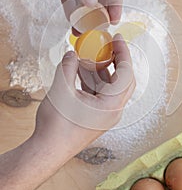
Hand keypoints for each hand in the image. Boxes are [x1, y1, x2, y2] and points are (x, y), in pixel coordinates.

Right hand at [33, 34, 134, 156]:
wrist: (47, 150)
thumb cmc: (57, 126)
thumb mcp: (61, 90)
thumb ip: (68, 67)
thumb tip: (72, 53)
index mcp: (112, 105)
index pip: (126, 74)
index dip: (123, 53)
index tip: (117, 38)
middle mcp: (113, 110)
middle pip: (122, 80)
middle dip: (114, 60)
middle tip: (106, 45)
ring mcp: (104, 114)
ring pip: (108, 86)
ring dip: (100, 70)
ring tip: (87, 55)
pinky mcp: (95, 116)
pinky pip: (98, 93)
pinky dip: (92, 80)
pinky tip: (80, 70)